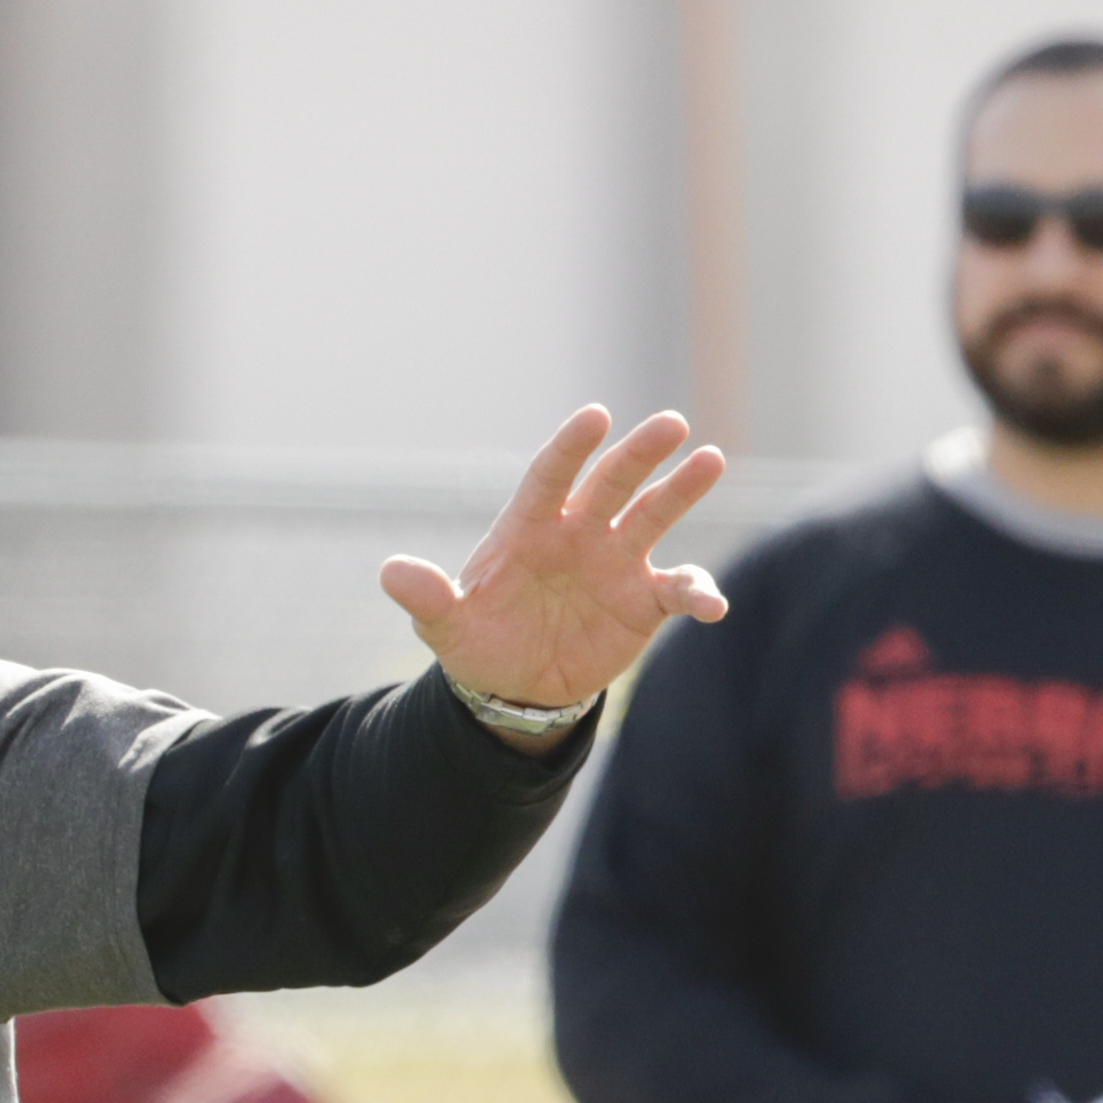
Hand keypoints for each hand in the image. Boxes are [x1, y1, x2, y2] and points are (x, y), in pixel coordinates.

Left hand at [379, 408, 730, 740]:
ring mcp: (616, 561)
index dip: (570, 448)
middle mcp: (578, 532)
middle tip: (671, 424)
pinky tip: (713, 605)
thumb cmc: (479, 642)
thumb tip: (390, 571)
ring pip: (654, 515)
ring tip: (709, 460)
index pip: (550, 477)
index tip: (594, 416)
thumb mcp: (447, 627)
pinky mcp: (645, 600)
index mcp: (528, 528)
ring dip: (681, 490)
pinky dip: (698, 591)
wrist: (516, 687)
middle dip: (639, 453)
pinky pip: (678, 588)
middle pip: (611, 482)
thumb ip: (427, 598)